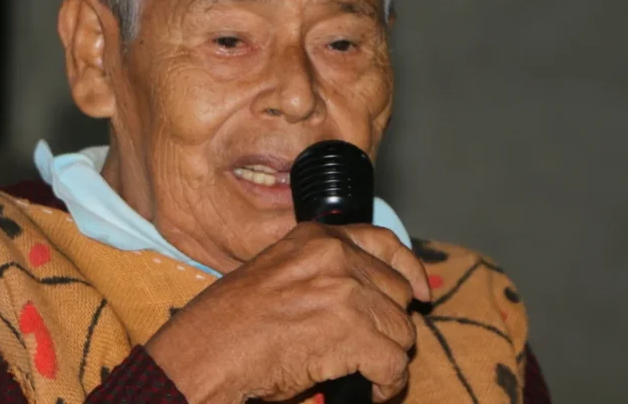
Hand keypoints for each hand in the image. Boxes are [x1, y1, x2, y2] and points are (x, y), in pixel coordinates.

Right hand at [145, 222, 430, 402]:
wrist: (206, 352)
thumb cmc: (230, 324)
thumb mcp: (278, 275)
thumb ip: (322, 273)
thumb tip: (369, 296)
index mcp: (316, 239)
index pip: (383, 241)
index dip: (408, 269)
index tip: (421, 293)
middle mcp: (336, 257)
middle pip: (396, 292)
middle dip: (388, 324)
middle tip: (368, 349)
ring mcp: (346, 292)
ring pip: (400, 331)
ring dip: (387, 357)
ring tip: (366, 374)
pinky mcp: (353, 333)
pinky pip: (394, 364)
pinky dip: (386, 384)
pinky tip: (370, 391)